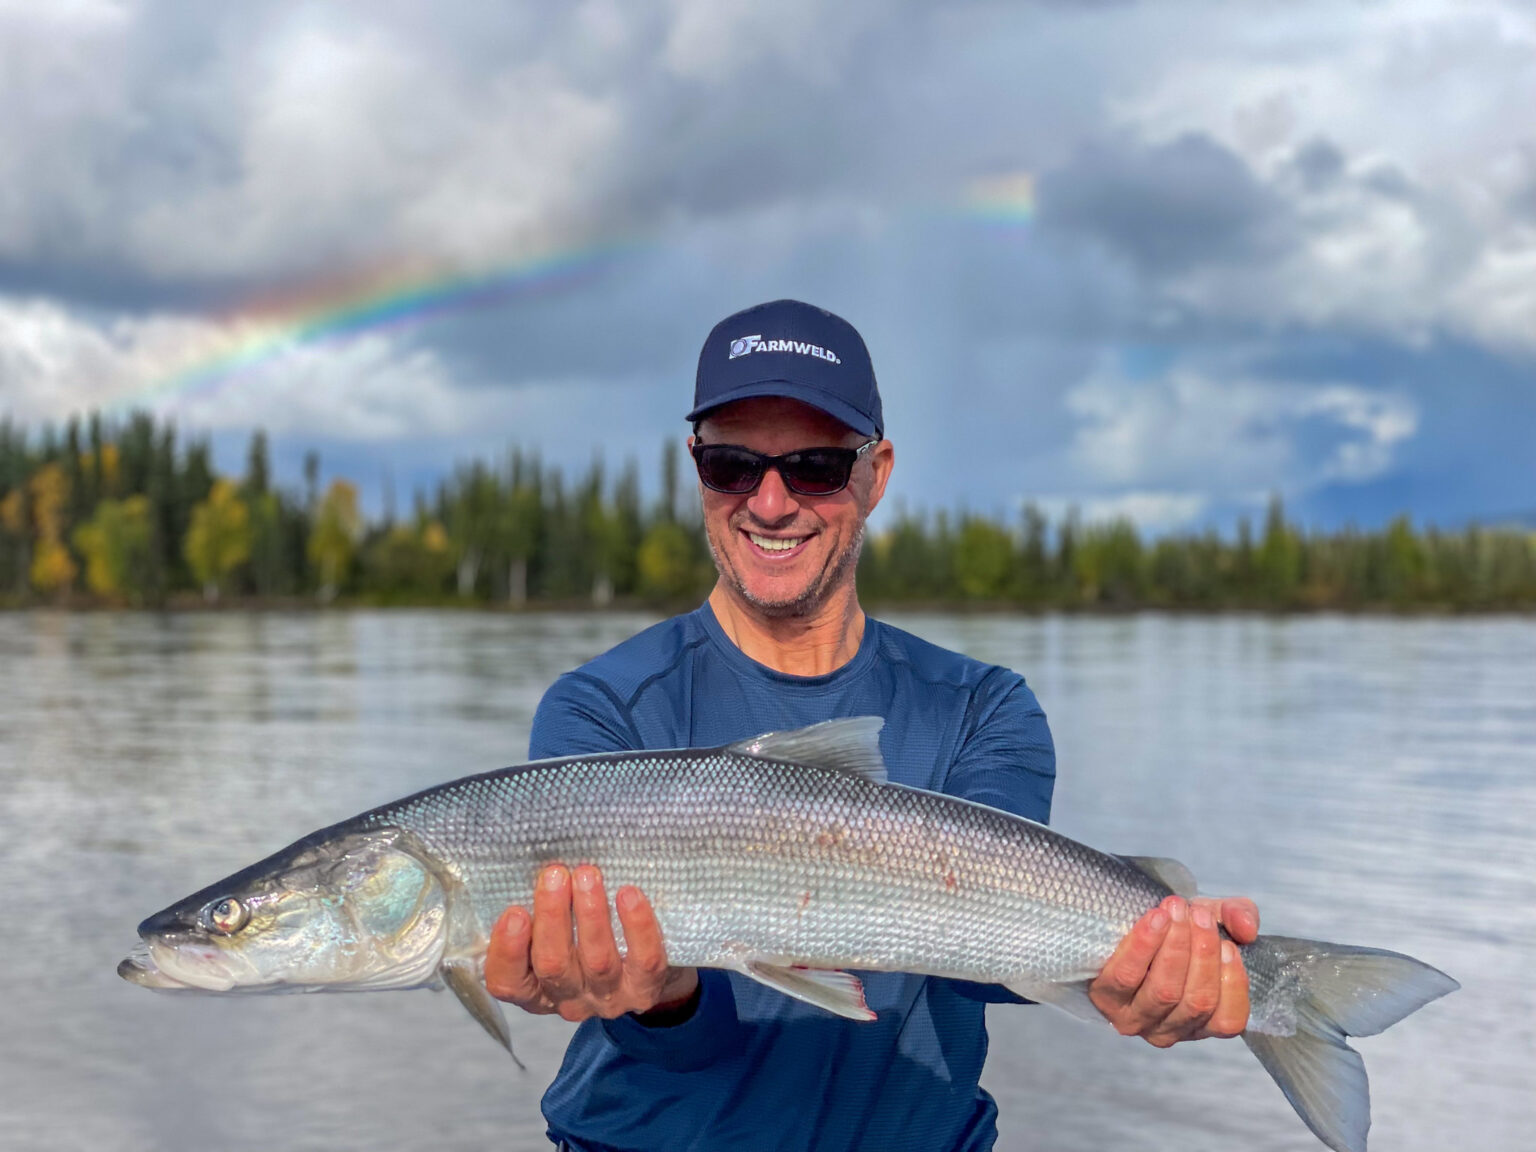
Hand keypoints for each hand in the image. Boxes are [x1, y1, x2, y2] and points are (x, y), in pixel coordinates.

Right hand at [483, 863, 698, 1023]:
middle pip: (553, 966)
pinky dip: (637, 926)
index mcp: (536, 987)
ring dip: (591, 914)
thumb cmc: (590, 937)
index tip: (514, 912)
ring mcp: (608, 998)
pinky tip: (629, 894)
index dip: (508, 951)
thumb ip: (542, 911)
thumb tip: (538, 868)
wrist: (652, 975)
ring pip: (597, 961)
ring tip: (588, 875)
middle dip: (552, 916)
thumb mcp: (558, 930)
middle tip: (555, 875)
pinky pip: (644, 961)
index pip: (508, 982)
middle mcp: (569, 998)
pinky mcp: (645, 990)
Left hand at [1089, 895, 1256, 1046]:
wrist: (1122, 921)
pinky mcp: (1105, 999)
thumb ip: (1238, 917)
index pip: (1228, 1019)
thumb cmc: (1175, 930)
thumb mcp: (1212, 919)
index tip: (1228, 944)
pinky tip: (1155, 918)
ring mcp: (1136, 1019)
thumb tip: (1248, 929)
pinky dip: (1144, 944)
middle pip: (1197, 1001)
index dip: (1232, 983)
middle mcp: (1171, 1030)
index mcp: (1203, 1022)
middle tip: (1199, 914)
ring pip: (1165, 991)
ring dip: (1175, 946)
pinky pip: (1126, 976)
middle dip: (1202, 953)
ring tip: (1176, 910)